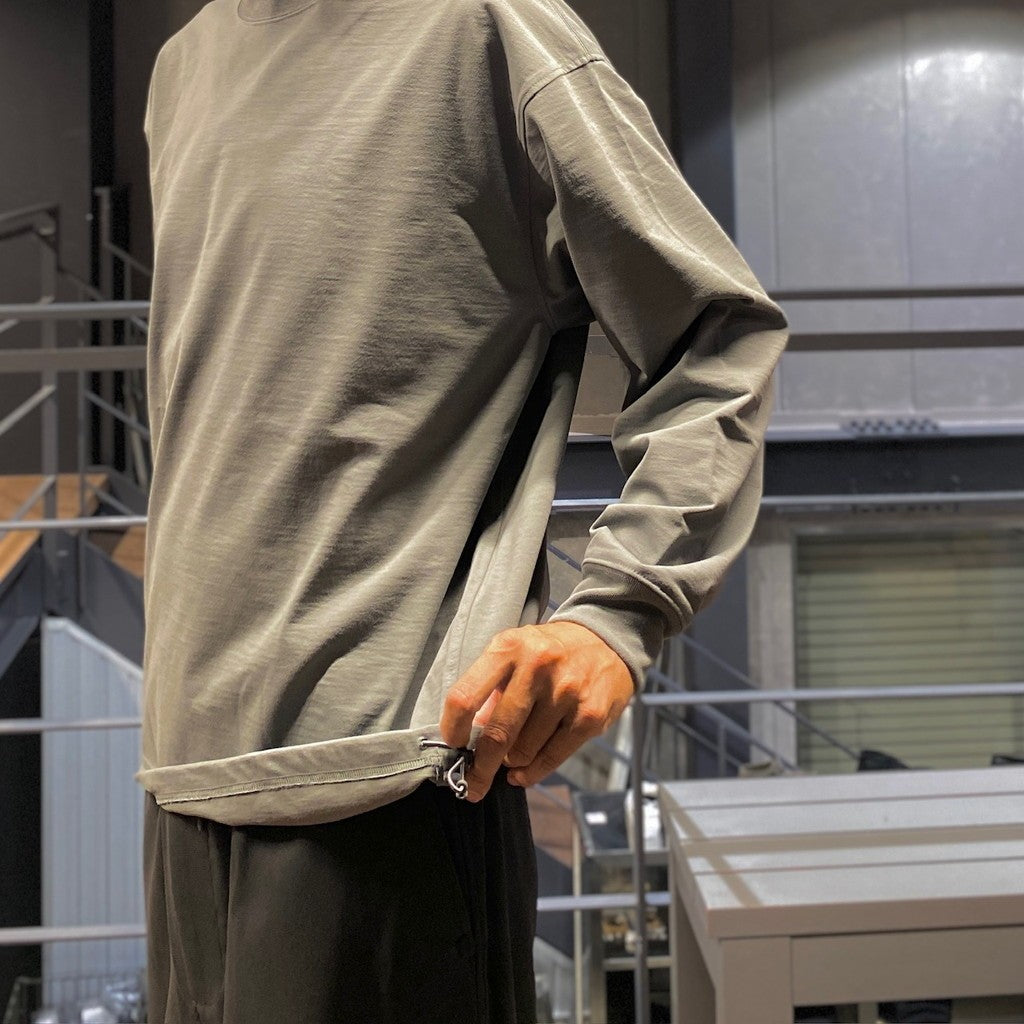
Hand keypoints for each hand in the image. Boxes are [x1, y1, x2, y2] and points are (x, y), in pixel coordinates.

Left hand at [439, 620, 634, 801]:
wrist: (606, 641)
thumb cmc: (549, 651)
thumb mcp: (515, 651)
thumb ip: (491, 687)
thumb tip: (470, 734)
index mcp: (509, 647)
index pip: (466, 695)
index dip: (453, 728)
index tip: (452, 745)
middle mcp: (537, 666)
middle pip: (497, 732)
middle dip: (480, 767)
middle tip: (472, 785)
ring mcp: (566, 692)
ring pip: (523, 750)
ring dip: (510, 763)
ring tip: (509, 760)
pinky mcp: (589, 716)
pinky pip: (551, 758)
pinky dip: (531, 773)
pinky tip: (522, 773)